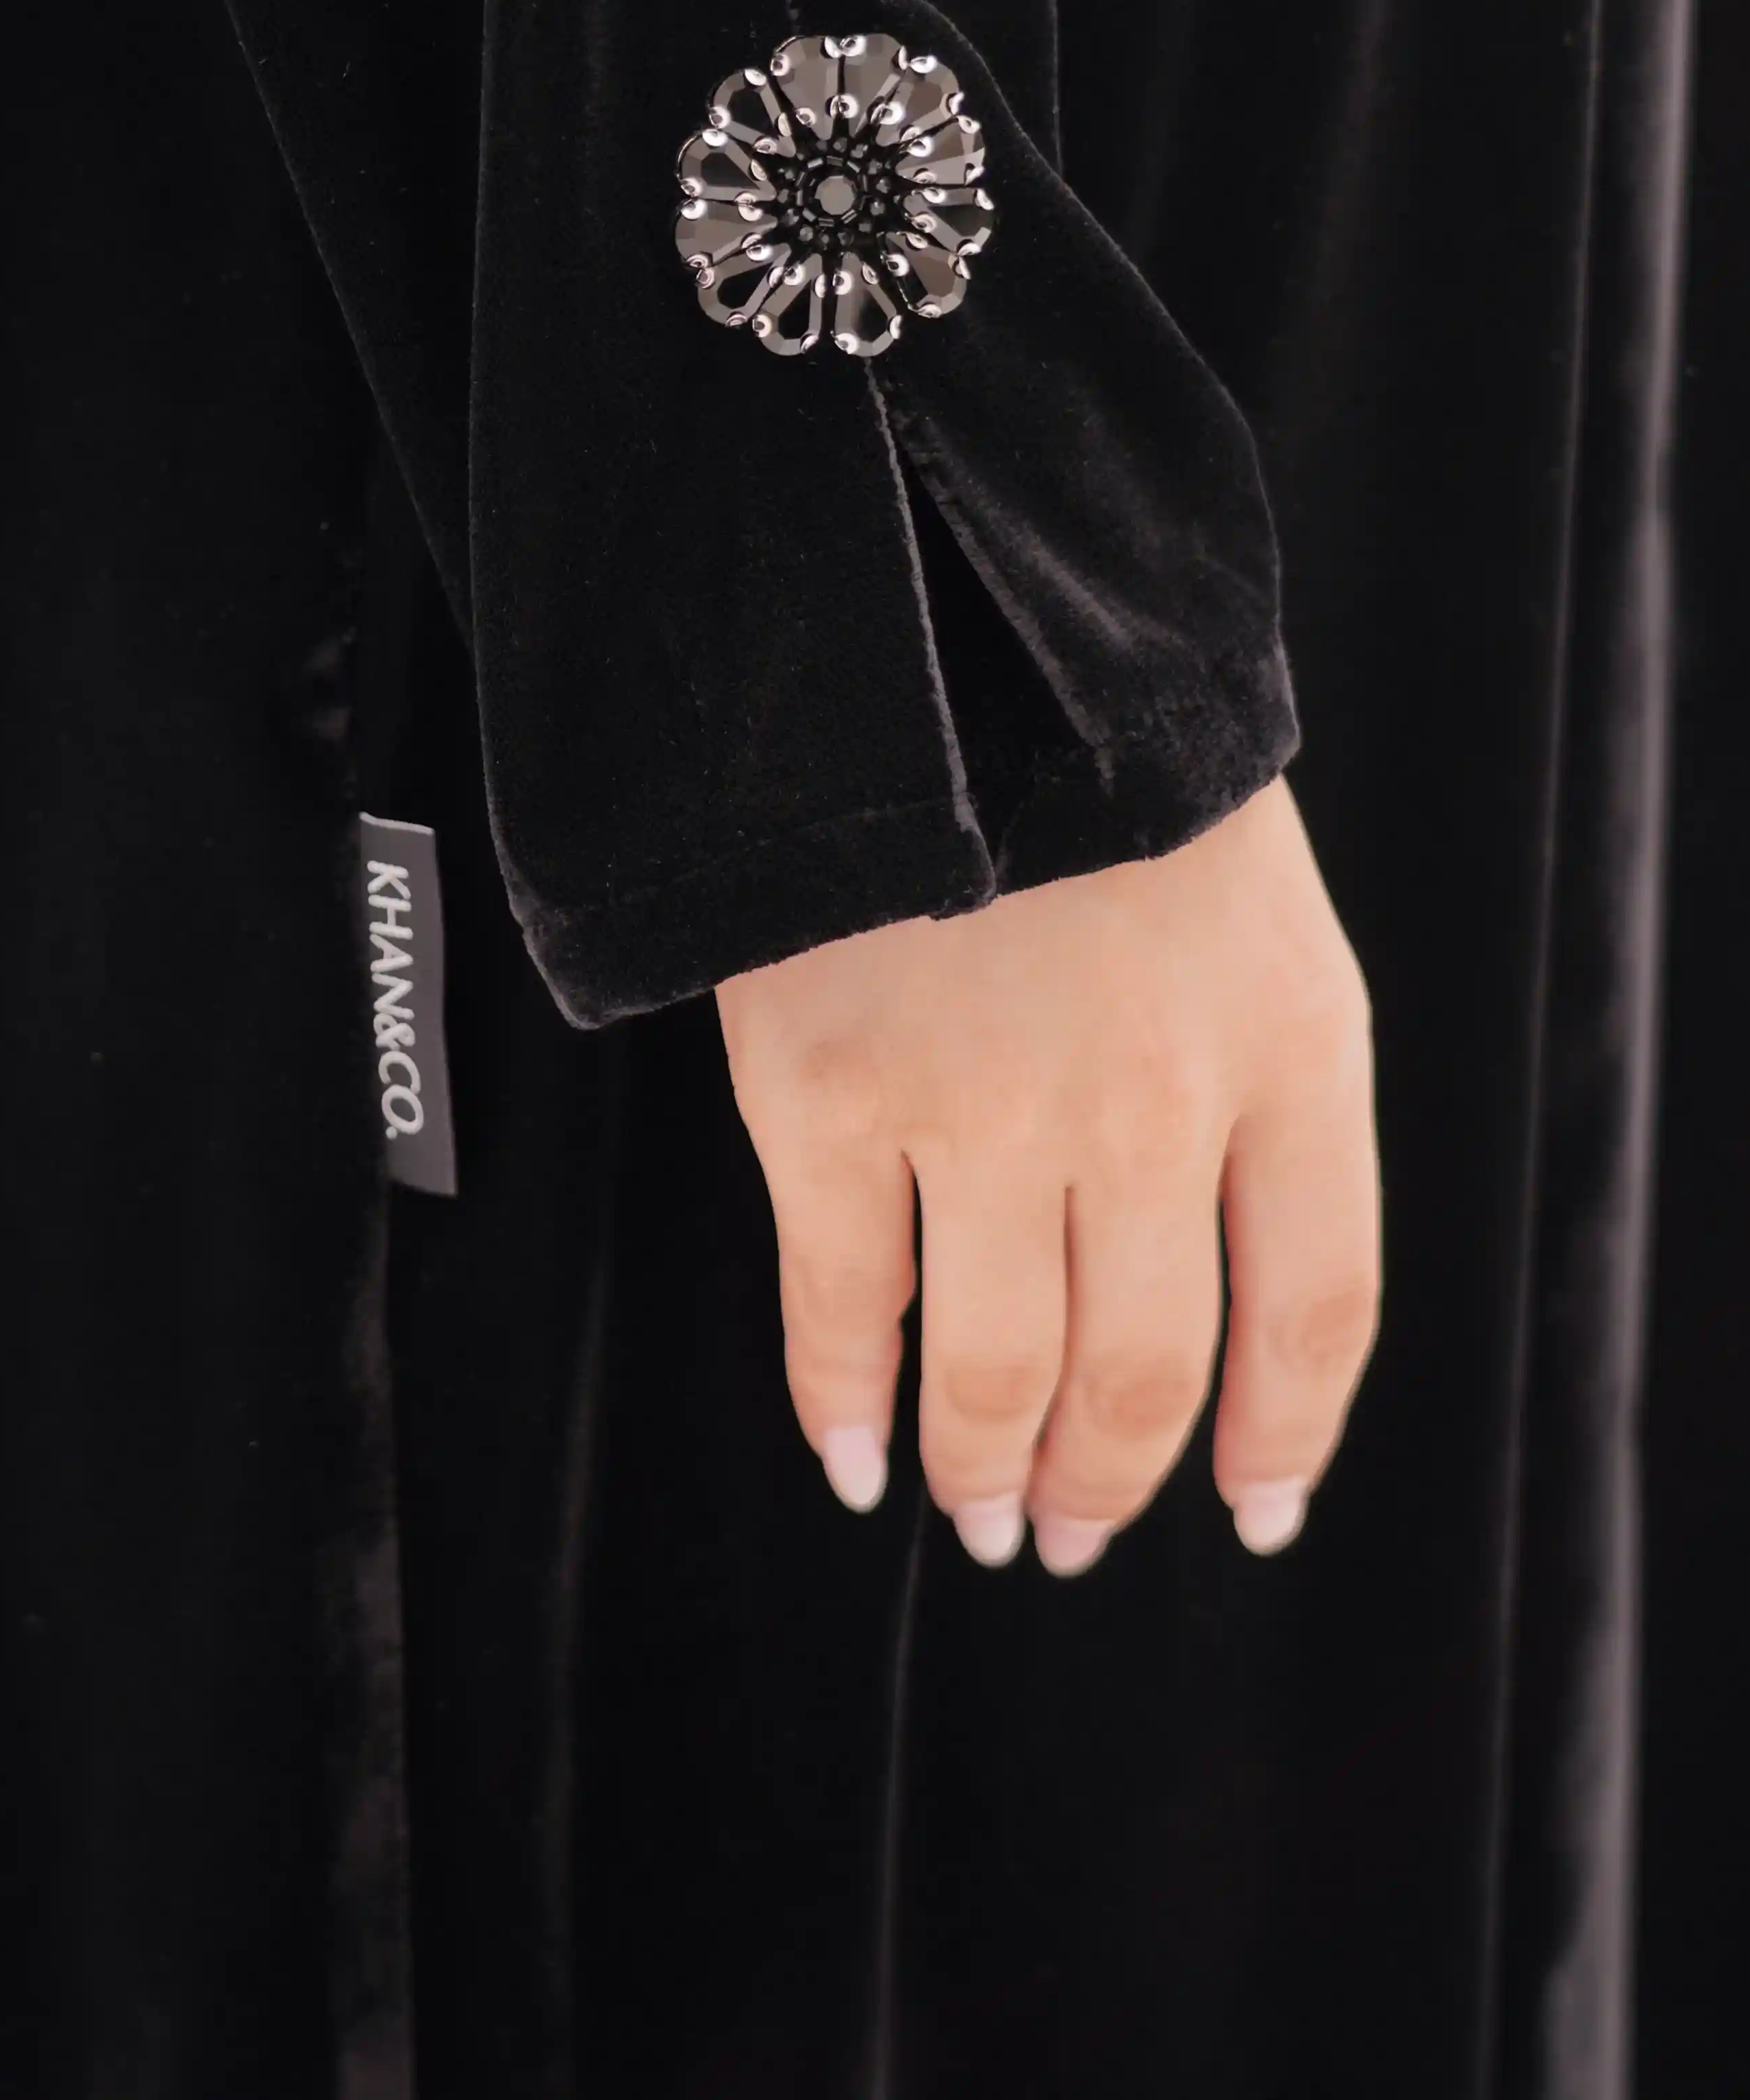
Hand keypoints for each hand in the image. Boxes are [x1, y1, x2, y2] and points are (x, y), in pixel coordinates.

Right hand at [716, 778, 1377, 1573]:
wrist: (930, 617)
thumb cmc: (1095, 761)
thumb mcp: (1248, 909)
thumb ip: (1255, 1083)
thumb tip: (1202, 1297)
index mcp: (1291, 1040)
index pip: (1316, 1308)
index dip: (1281, 1440)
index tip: (1252, 1514)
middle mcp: (1156, 1100)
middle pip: (1145, 1371)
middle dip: (1106, 1481)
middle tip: (1069, 1530)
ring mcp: (988, 1103)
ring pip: (997, 1368)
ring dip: (982, 1468)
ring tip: (971, 1507)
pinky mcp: (831, 1091)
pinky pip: (844, 1303)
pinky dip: (842, 1401)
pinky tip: (849, 1449)